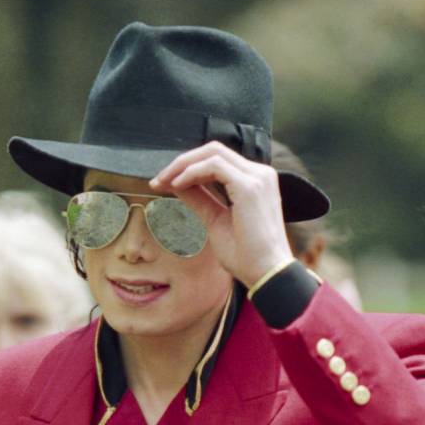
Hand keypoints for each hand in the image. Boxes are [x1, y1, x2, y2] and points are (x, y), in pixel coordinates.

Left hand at [150, 141, 293, 288]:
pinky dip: (191, 172)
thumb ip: (200, 199)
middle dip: (182, 162)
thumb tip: (176, 184)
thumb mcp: (215, 220)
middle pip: (213, 150)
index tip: (164, 183)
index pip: (218, 160)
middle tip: (158, 180)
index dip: (188, 166)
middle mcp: (259, 174)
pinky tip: (176, 185)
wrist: (266, 275)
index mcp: (255, 181)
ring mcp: (257, 177)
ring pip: (212, 152)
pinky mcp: (249, 186)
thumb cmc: (246, 255)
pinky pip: (213, 166)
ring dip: (182, 165)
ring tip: (163, 182)